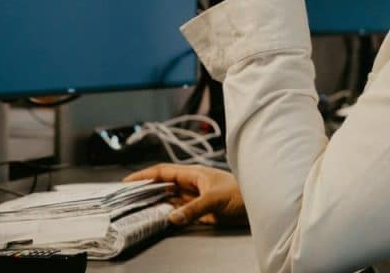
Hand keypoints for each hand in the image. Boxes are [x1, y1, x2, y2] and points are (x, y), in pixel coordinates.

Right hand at [124, 164, 248, 227]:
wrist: (261, 203)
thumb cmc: (242, 192)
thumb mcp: (215, 198)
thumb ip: (193, 208)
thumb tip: (172, 217)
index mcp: (194, 173)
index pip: (163, 171)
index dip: (145, 175)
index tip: (128, 181)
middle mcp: (193, 184)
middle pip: (164, 185)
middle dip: (147, 190)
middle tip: (129, 198)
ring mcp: (197, 197)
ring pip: (171, 199)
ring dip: (158, 203)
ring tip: (140, 209)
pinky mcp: (202, 210)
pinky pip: (181, 211)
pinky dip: (171, 215)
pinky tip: (163, 219)